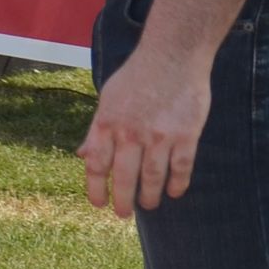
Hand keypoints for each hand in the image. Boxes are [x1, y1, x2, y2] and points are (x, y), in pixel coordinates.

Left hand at [77, 44, 211, 217]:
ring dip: (150, 197)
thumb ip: (97, 130)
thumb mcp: (108, 99)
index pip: (96, 164)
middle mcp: (130, 132)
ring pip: (153, 178)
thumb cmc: (137, 76)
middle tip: (124, 214)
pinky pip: (181, 168)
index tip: (98, 204)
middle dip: (123, 200)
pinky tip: (175, 192)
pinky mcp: (185, 135)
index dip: (95, 188)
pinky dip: (178, 184)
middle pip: (124, 178)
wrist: (172, 55)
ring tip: (149, 205)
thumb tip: (82, 156)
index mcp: (107, 122)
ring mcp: (159, 135)